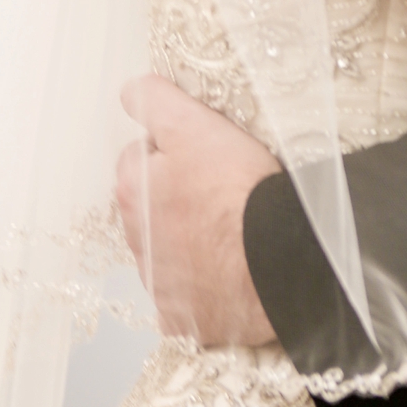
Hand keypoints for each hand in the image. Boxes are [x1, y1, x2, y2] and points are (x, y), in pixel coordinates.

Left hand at [117, 74, 281, 346]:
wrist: (276, 263)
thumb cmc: (239, 193)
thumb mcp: (195, 127)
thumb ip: (155, 103)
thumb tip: (130, 91)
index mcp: (134, 191)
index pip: (138, 155)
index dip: (173, 147)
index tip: (204, 153)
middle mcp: (136, 240)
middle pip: (150, 205)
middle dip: (175, 196)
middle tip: (221, 189)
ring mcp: (158, 282)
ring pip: (166, 248)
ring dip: (188, 239)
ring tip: (230, 229)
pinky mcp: (181, 316)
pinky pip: (184, 294)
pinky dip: (200, 283)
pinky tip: (228, 269)